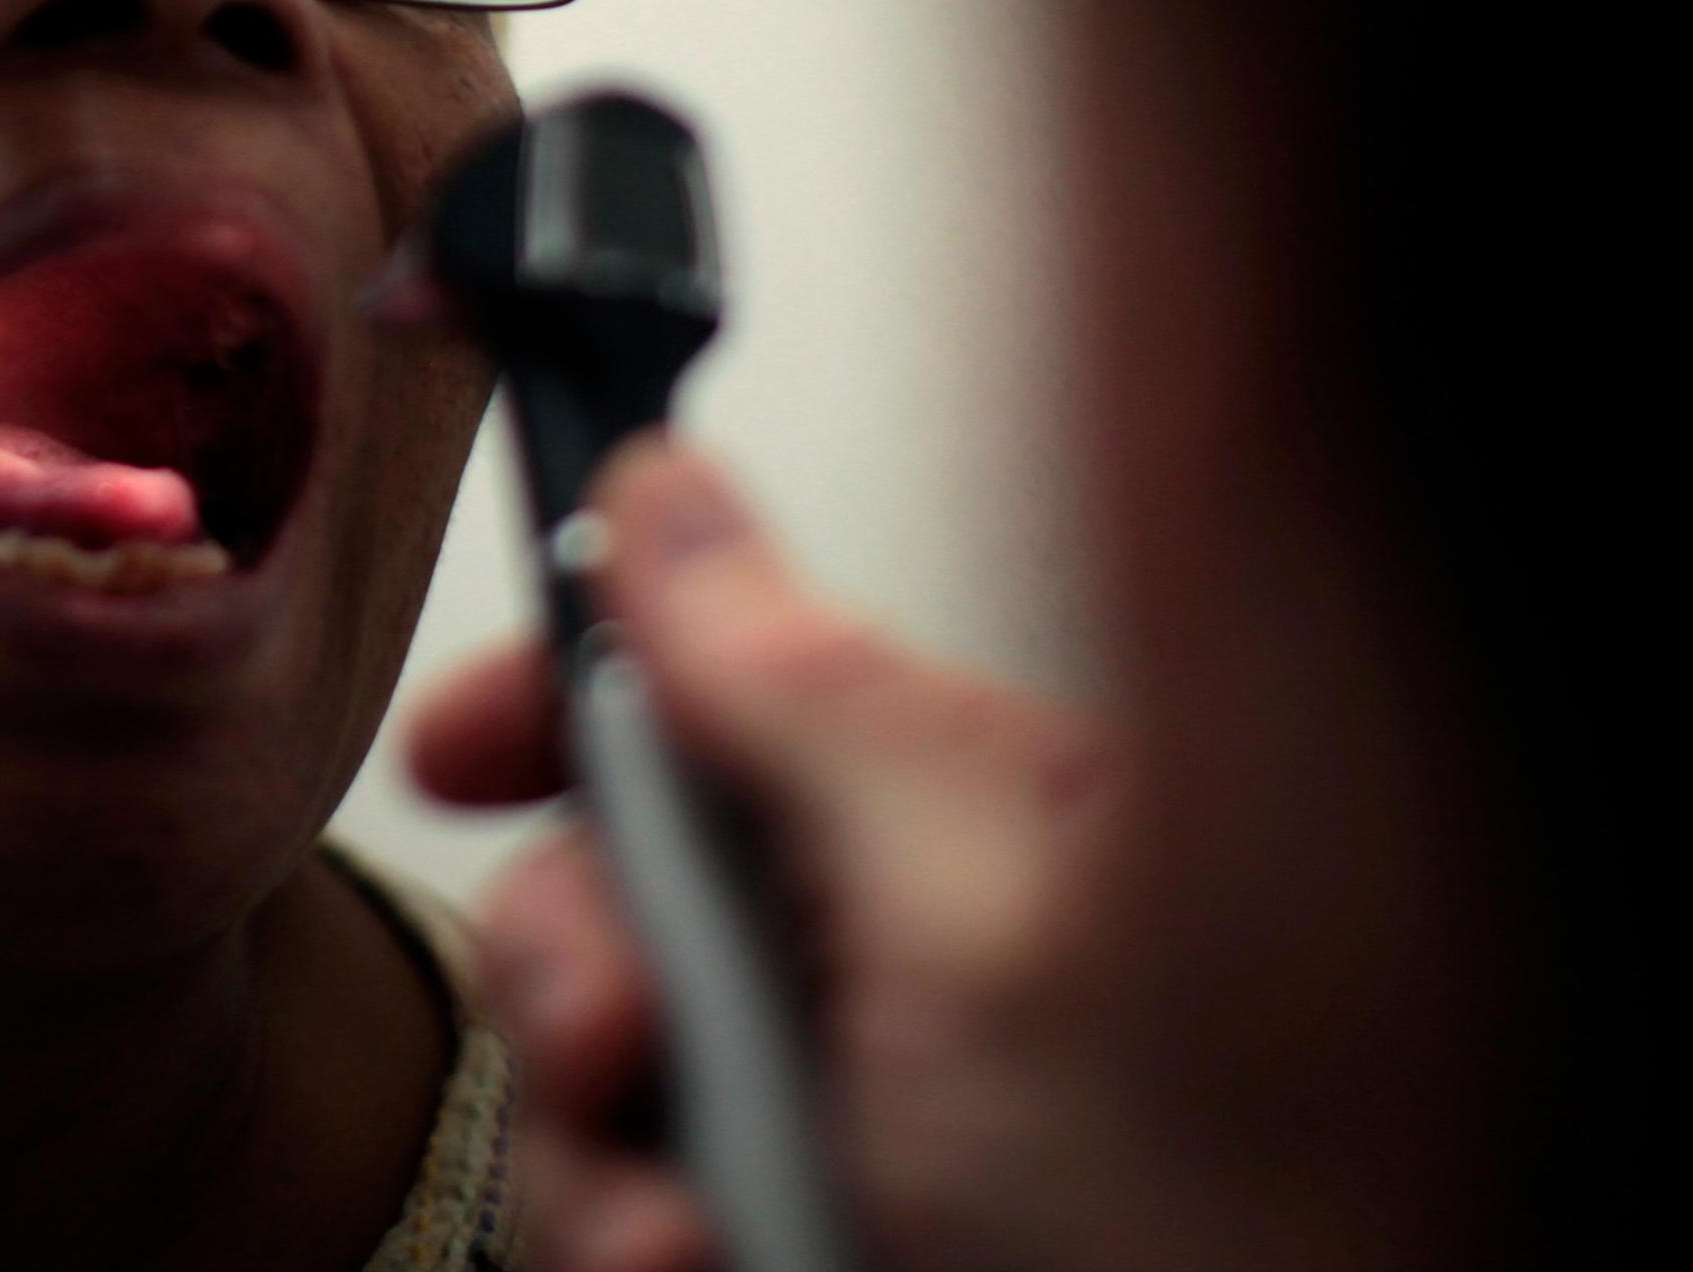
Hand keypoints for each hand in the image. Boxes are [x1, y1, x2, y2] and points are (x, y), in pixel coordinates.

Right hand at [408, 444, 1147, 1271]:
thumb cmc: (1230, 1214)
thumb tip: (674, 496)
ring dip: (600, 1159)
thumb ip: (804, 702)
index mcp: (967, 814)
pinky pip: (622, 1216)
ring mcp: (849, 1117)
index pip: (709, 673)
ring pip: (597, 1080)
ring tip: (690, 1236)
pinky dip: (636, 1249)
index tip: (463, 747)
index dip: (567, 694)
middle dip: (575, 969)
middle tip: (622, 1047)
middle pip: (616, 886)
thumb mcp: (985, 926)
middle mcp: (901, 958)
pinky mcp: (794, 1232)